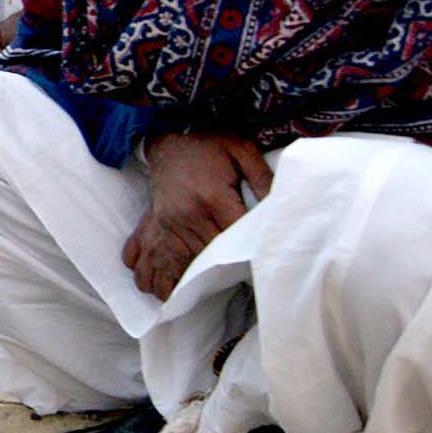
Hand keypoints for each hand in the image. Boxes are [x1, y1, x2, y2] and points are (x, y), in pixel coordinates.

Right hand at [122, 132, 274, 298]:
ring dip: (188, 282)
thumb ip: (263, 176)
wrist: (169, 140)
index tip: (256, 261)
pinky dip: (159, 277)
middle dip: (222, 269)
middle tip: (238, 278)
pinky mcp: (153, 229)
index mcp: (212, 199)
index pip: (233, 237)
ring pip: (180, 265)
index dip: (245, 251)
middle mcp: (186, 217)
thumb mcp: (242, 150)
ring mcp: (166, 226)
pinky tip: (169, 286)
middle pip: (209, 256)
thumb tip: (279, 203)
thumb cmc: (208, 146)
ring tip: (199, 292)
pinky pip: (152, 261)